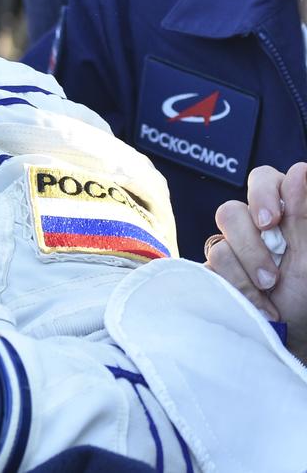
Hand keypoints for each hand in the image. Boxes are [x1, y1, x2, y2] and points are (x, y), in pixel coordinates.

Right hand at [206, 163, 306, 358]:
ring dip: (249, 264)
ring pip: (219, 242)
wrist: (290, 338)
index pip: (265, 180)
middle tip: (269, 261)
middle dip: (250, 239)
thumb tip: (301, 170)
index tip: (270, 221)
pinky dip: (238, 284)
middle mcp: (255, 228)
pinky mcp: (215, 271)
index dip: (264, 193)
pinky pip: (212, 264)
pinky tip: (258, 302)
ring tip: (271, 288)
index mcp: (285, 215)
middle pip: (234, 209)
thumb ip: (304, 216)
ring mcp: (232, 249)